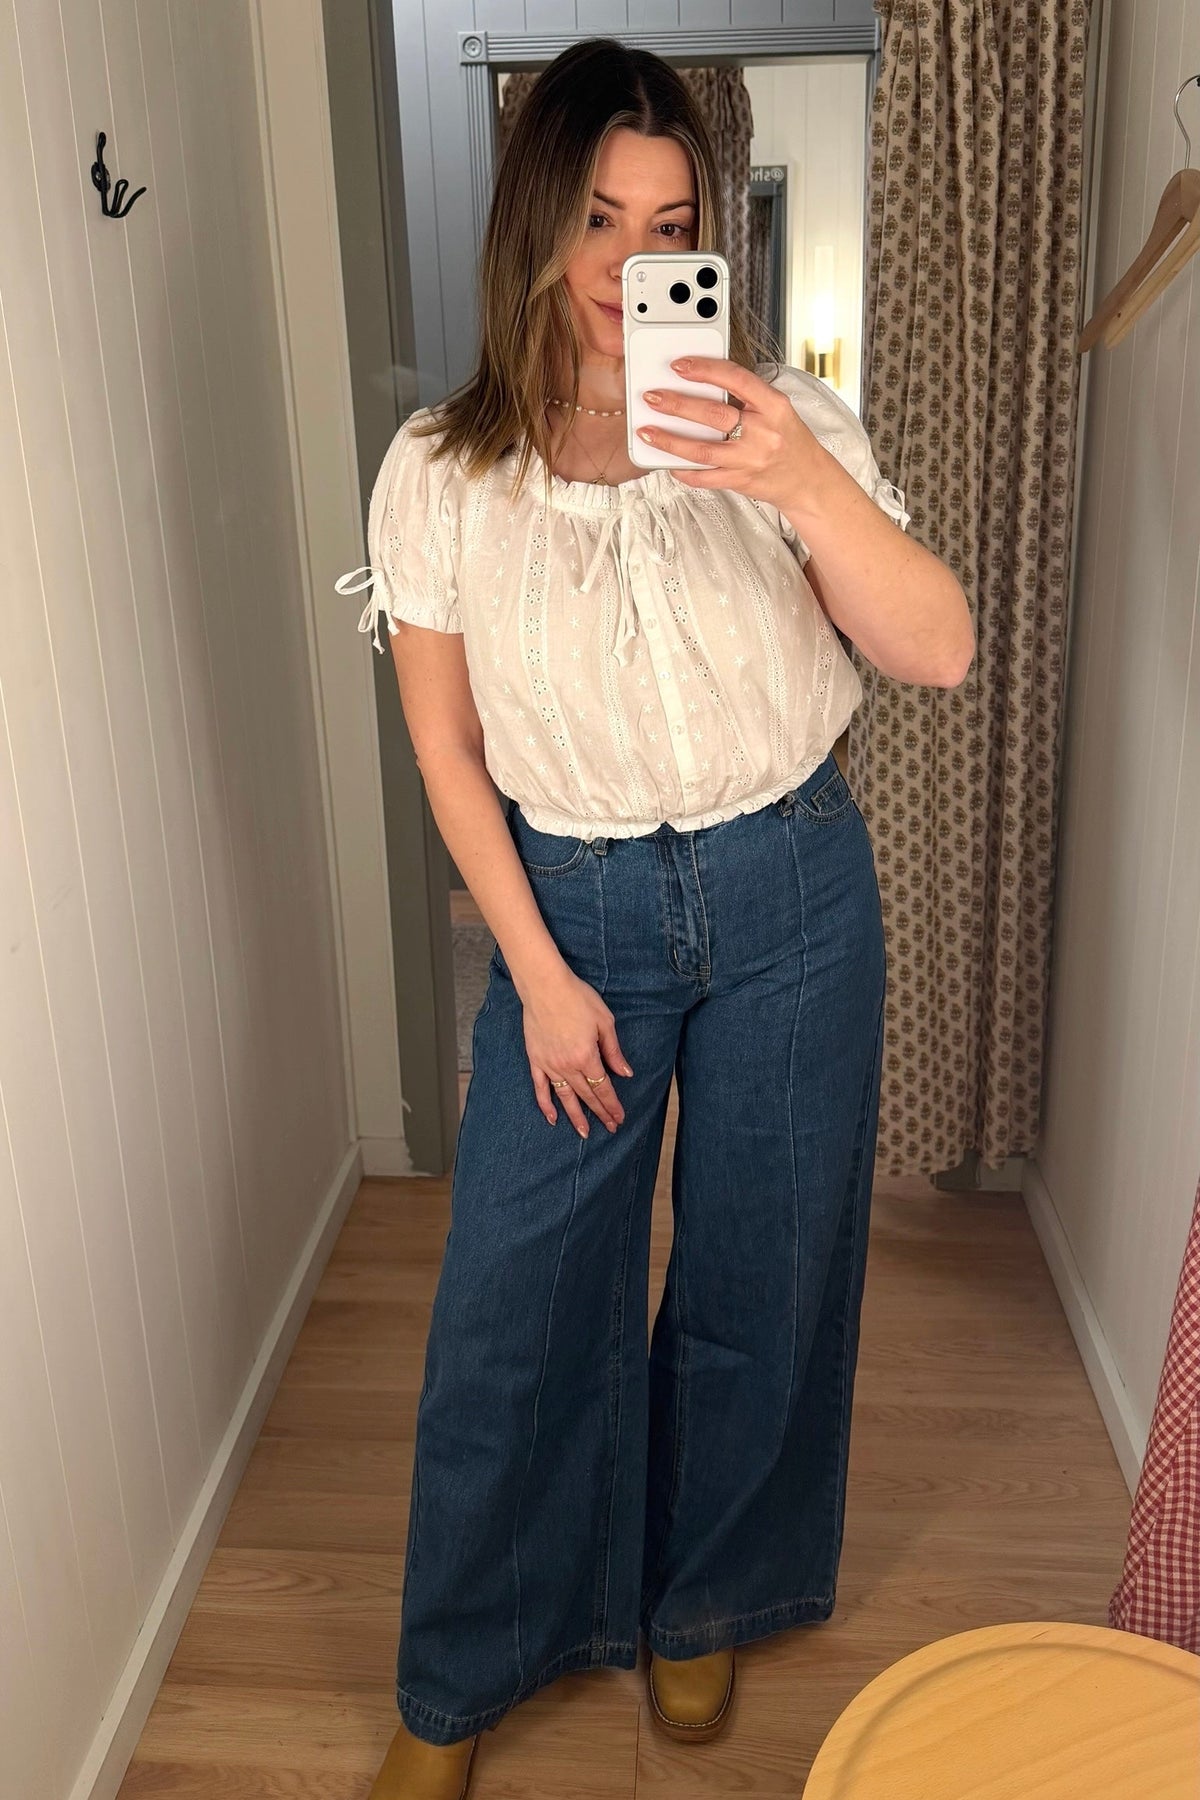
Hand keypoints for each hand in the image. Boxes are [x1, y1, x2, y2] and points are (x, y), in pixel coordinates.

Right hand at [521, 964, 632, 1136]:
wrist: (545, 986)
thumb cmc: (577, 998)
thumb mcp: (604, 1022)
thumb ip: (613, 1051)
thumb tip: (625, 1073)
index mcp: (587, 1057)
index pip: (603, 1088)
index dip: (613, 1105)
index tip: (620, 1118)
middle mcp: (568, 1066)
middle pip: (587, 1096)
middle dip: (601, 1113)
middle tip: (611, 1127)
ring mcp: (550, 1065)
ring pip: (565, 1098)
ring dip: (576, 1117)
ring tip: (584, 1133)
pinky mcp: (535, 1060)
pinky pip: (540, 1088)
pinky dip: (546, 1105)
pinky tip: (552, 1119)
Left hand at [636, 355, 820, 512]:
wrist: (808, 481)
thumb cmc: (789, 440)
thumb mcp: (776, 409)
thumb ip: (746, 396)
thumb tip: (702, 382)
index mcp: (774, 406)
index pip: (736, 379)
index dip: (705, 369)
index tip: (680, 365)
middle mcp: (763, 433)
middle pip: (713, 416)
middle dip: (677, 405)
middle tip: (653, 397)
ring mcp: (751, 460)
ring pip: (702, 450)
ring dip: (670, 441)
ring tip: (647, 431)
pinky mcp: (741, 482)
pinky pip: (705, 478)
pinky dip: (683, 470)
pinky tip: (667, 463)